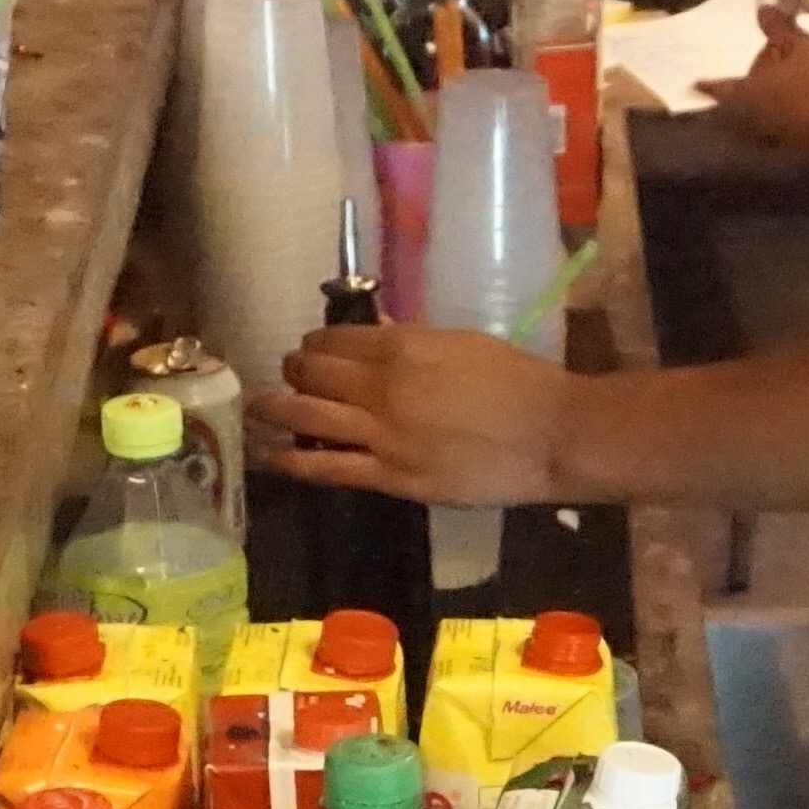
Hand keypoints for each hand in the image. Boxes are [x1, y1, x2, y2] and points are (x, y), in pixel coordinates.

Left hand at [266, 321, 578, 503]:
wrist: (551, 434)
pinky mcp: (390, 477)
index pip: (336, 339)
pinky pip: (327, 469)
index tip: (310, 349)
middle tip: (286, 374)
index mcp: (402, 346)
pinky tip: (271, 457)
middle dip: (293, 370)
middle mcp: (381, 387)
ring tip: (257, 407)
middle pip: (313, 373)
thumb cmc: (518, 382)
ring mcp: (382, 435)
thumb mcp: (462, 343)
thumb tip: (377, 331)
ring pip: (307, 417)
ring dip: (275, 408)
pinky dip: (291, 462)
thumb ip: (413, 339)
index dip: (315, 342)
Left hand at [703, 10, 808, 156]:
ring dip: (760, 110)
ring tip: (769, 94)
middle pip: (738, 112)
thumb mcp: (802, 44)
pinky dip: (782, 119)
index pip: (720, 88)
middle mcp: (757, 123)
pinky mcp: (802, 149)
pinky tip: (794, 107)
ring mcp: (779, 140)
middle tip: (739, 86)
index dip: (708, 85)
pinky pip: (783, 132)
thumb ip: (778, 29)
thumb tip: (762, 8)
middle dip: (737, 100)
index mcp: (750, 96)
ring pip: (760, 124)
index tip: (695, 84)